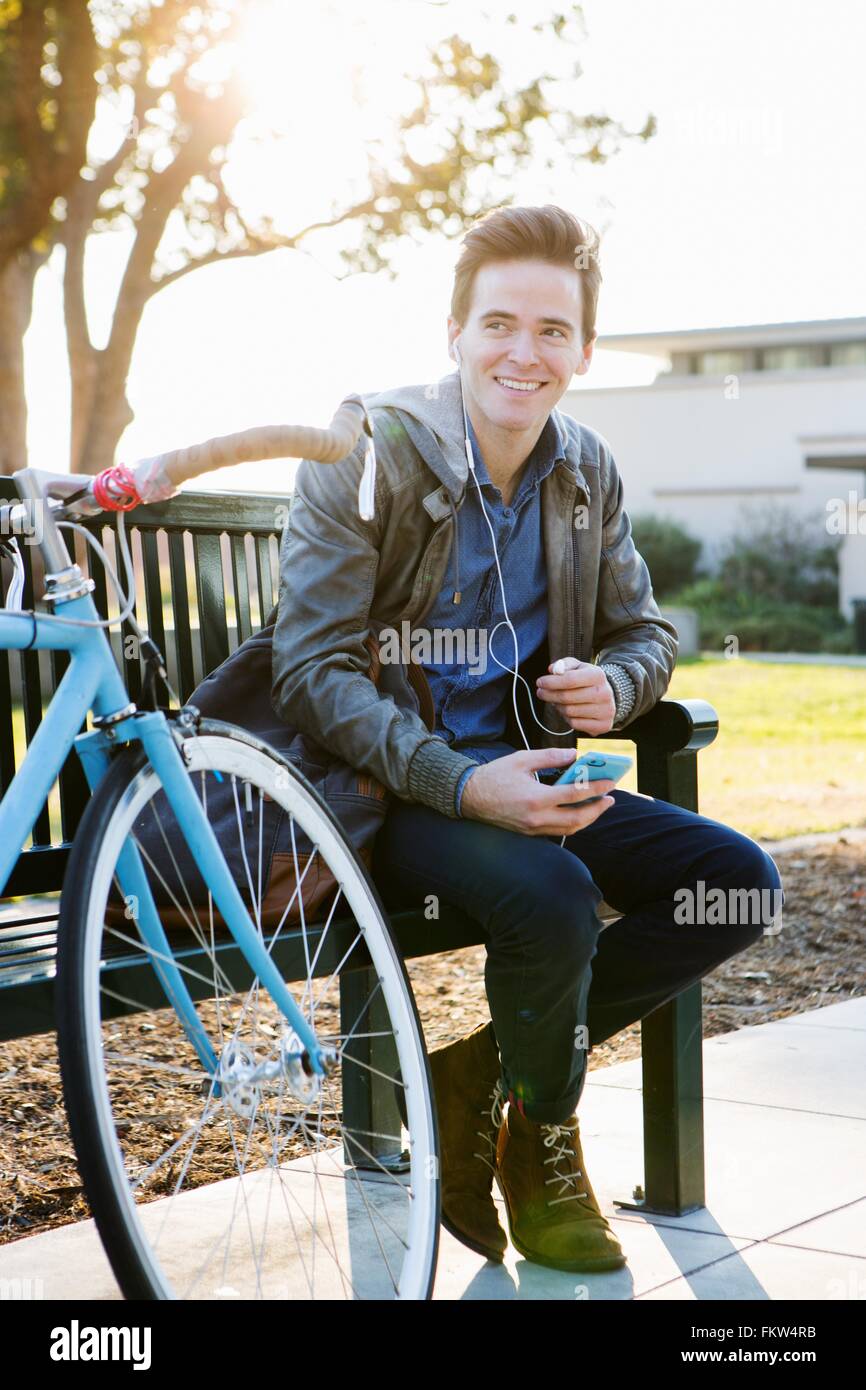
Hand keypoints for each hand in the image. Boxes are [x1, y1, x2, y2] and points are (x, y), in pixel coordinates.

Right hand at [459, 747, 615, 835]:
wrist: (468, 797)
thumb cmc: (494, 776)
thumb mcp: (522, 759)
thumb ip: (550, 756)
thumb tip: (574, 755)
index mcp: (536, 798)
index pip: (575, 795)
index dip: (596, 788)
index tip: (610, 782)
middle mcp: (536, 818)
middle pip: (577, 819)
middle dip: (597, 809)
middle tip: (610, 798)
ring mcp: (533, 829)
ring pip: (569, 829)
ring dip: (588, 819)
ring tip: (599, 805)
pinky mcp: (529, 833)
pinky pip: (558, 832)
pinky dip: (573, 823)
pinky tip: (579, 812)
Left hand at [535, 657, 615, 735]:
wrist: (608, 697)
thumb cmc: (587, 681)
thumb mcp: (578, 667)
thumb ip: (564, 665)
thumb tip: (553, 669)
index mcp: (598, 675)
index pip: (569, 679)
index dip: (551, 682)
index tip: (540, 682)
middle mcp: (604, 693)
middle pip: (566, 697)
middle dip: (549, 695)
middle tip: (540, 693)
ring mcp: (605, 711)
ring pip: (569, 711)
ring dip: (557, 706)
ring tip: (555, 701)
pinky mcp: (603, 725)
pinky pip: (575, 724)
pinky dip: (566, 718)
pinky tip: (567, 711)